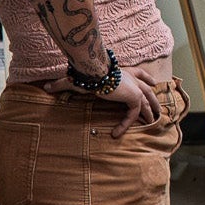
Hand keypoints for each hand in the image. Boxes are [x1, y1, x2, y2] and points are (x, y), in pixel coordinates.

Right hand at [44, 68, 161, 136]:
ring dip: (150, 112)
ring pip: (148, 102)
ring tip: (152, 123)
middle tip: (158, 108)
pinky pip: (134, 114)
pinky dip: (127, 124)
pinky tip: (117, 133)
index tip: (153, 82)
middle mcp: (132, 78)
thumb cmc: (86, 72)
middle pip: (149, 88)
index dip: (147, 78)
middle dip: (154, 98)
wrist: (94, 71)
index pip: (139, 73)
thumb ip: (63, 84)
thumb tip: (46, 88)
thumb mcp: (77, 80)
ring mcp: (136, 87)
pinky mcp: (134, 97)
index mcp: (123, 71)